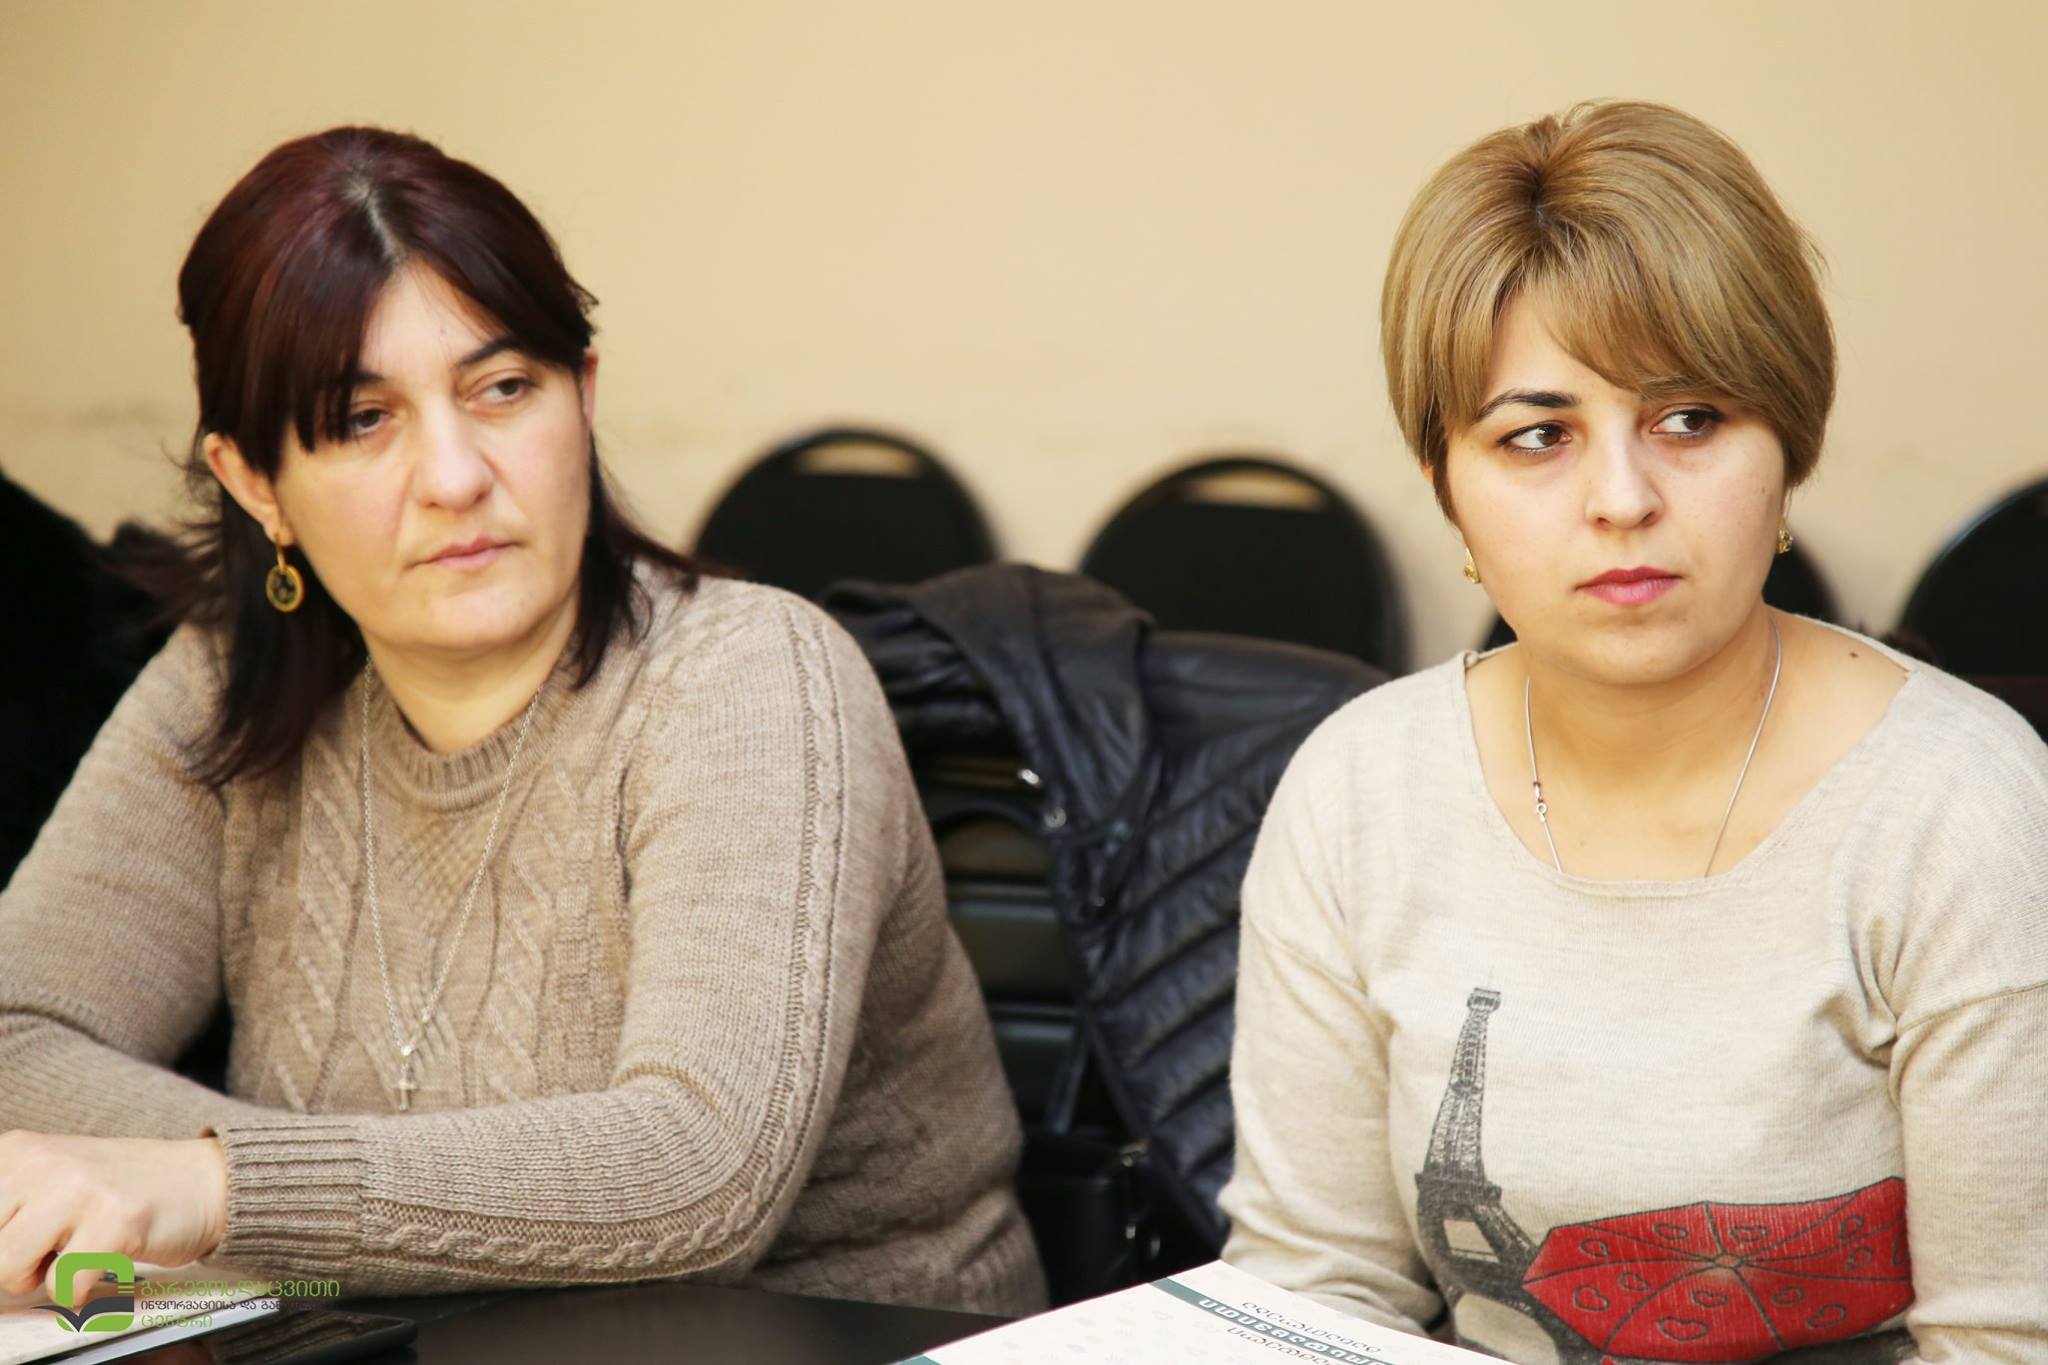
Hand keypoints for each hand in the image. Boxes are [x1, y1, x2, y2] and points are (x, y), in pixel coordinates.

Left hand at [0, 1131, 227, 1306]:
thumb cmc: (123, 1189)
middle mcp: (42, 1162)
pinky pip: (62, 1285)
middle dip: (14, 1265)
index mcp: (18, 1151)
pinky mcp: (113, 1220)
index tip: (23, 1241)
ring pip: (8, 1269)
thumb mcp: (50, 1182)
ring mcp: (78, 1188)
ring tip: (74, 1254)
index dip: (1, 1244)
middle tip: (52, 1250)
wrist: (202, 1180)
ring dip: (42, 1278)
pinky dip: (81, 1288)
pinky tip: (104, 1260)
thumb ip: (8, 1210)